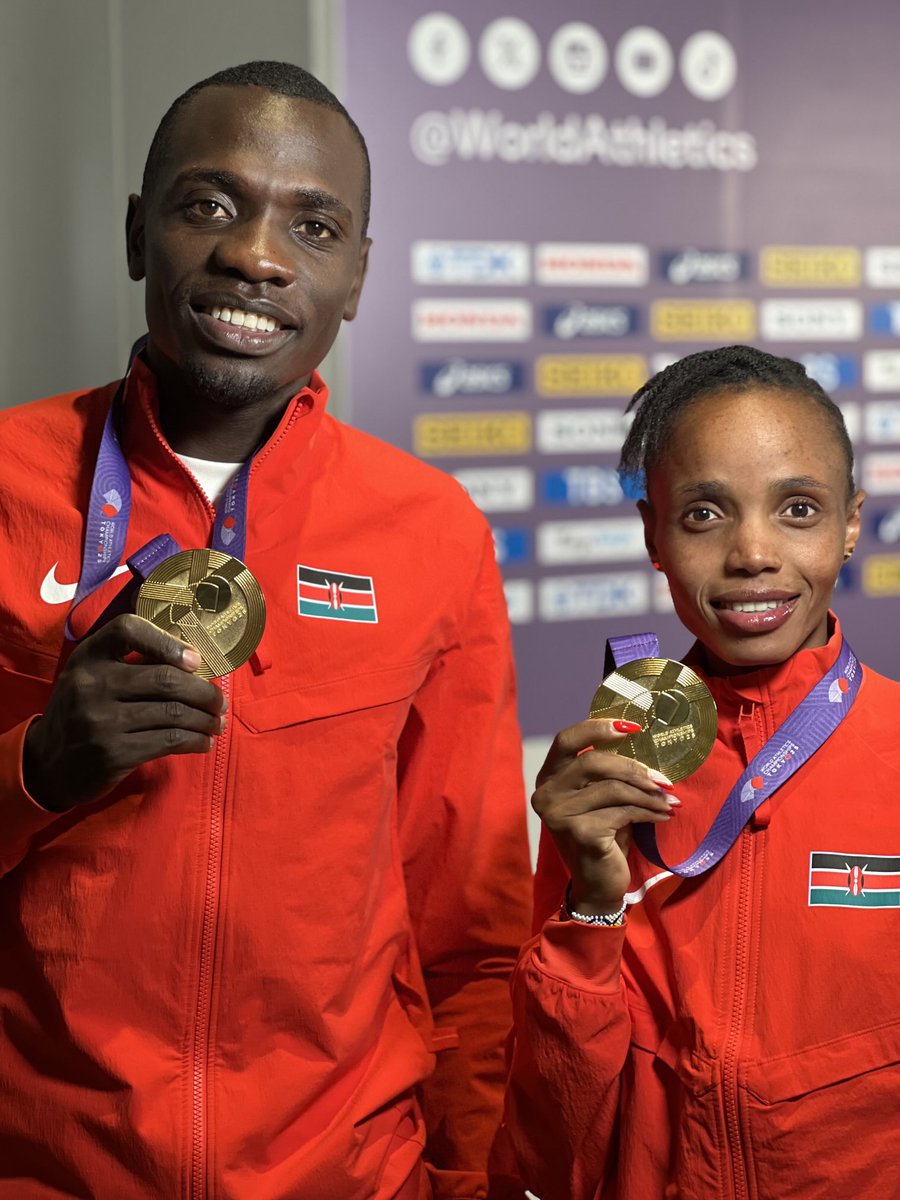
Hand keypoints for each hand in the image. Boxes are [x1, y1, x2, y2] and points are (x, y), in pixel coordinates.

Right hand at [23, 614, 227, 809]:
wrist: (47, 764)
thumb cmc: (86, 712)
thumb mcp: (94, 678)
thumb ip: (133, 664)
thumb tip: (195, 660)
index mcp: (88, 656)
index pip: (128, 629)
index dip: (167, 641)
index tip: (195, 660)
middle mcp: (91, 684)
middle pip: (165, 679)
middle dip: (203, 691)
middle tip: (219, 701)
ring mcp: (100, 720)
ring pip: (173, 713)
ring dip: (205, 719)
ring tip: (216, 723)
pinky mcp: (113, 753)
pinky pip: (168, 741)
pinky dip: (195, 741)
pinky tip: (203, 742)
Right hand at [532, 719, 678, 914]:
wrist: (598, 884)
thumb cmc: (603, 834)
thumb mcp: (601, 797)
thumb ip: (607, 773)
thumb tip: (643, 743)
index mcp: (549, 777)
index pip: (566, 740)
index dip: (597, 728)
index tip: (632, 727)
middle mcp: (546, 793)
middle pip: (592, 761)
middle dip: (634, 767)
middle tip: (663, 779)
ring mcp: (558, 814)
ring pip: (612, 788)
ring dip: (648, 793)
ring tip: (669, 800)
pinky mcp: (578, 832)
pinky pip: (622, 812)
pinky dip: (648, 812)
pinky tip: (663, 816)